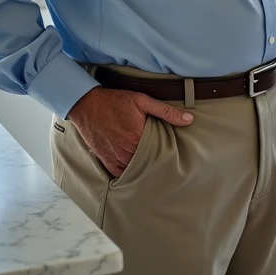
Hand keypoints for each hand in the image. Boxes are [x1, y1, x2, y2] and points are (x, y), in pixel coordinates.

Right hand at [66, 87, 192, 177]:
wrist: (86, 104)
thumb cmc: (115, 101)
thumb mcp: (142, 101)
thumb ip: (166, 111)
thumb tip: (189, 119)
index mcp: (137, 136)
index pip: (159, 153)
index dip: (167, 156)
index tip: (175, 158)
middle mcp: (126, 150)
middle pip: (147, 164)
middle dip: (156, 164)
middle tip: (168, 167)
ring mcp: (114, 156)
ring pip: (133, 171)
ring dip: (143, 170)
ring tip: (155, 170)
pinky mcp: (105, 159)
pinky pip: (118, 173)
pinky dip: (127, 174)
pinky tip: (136, 172)